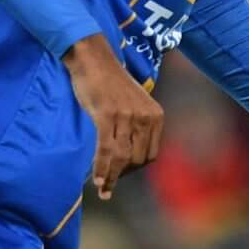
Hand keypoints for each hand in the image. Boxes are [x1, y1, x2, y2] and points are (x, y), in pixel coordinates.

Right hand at [65, 36, 162, 199]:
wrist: (93, 59)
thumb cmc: (109, 83)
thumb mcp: (134, 104)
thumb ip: (138, 125)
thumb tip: (130, 155)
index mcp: (156, 116)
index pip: (150, 155)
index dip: (135, 168)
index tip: (121, 174)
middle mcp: (146, 117)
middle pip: (137, 159)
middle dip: (122, 175)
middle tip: (108, 183)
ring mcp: (127, 116)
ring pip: (121, 157)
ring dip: (111, 177)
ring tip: (103, 190)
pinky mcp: (107, 115)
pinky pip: (106, 149)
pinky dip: (102, 167)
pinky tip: (98, 180)